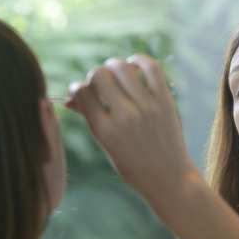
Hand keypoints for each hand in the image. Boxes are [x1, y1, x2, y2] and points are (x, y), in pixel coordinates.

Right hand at [67, 54, 197, 198]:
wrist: (168, 178)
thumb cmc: (132, 165)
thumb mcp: (106, 145)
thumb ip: (90, 118)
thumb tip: (70, 98)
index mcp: (105, 130)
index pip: (82, 93)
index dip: (77, 88)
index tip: (82, 90)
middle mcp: (125, 116)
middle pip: (99, 75)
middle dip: (95, 75)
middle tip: (101, 84)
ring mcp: (147, 107)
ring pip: (122, 66)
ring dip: (114, 65)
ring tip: (116, 73)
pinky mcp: (165, 101)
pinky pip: (151, 67)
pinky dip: (139, 60)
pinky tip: (134, 65)